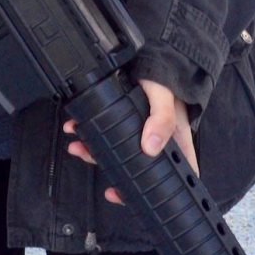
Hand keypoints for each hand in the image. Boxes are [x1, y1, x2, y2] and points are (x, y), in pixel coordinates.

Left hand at [63, 78, 198, 204]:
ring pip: (118, 152)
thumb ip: (162, 118)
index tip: (132, 198)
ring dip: (95, 151)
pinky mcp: (125, 120)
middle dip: (113, 171)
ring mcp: (141, 132)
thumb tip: (151, 147)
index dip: (159, 193)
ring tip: (78, 145)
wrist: (156, 56)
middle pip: (139, 168)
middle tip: (93, 163)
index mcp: (176, 142)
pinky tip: (78, 128)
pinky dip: (91, 134)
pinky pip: (108, 134)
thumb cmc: (167, 77)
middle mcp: (159, 141)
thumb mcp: (165, 95)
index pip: (176, 176)